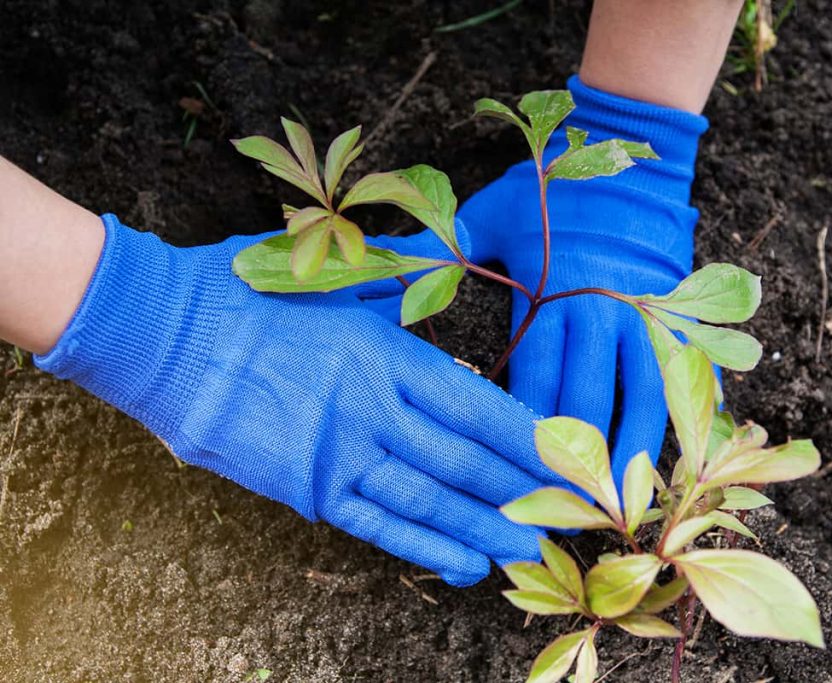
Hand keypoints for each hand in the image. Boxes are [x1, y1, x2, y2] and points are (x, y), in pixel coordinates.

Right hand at [36, 215, 556, 585]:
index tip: (568, 459)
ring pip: (431, 500)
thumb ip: (391, 275)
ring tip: (532, 550)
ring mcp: (339, 452)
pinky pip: (377, 524)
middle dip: (523, 490)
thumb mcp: (327, 275)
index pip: (477, 404)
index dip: (528, 437)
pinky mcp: (304, 487)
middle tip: (570, 515)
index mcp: (385, 351)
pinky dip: (424, 546)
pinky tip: (464, 563)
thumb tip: (434, 256)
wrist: (158, 332)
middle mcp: (374, 407)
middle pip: (467, 460)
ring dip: (487, 528)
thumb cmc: (242, 294)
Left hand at [458, 76, 708, 482]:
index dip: (521, 429)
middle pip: (581, 401)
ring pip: (636, 399)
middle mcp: (597, 313)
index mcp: (547, 295)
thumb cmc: (549, 192)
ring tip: (611, 504)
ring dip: (624, 455)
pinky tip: (661, 459)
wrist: (626, 160)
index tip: (507, 475)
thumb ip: (438, 248)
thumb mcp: (488, 213)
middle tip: (554, 515)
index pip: (533, 376)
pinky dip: (673, 420)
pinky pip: (679, 379)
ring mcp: (642, 319)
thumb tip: (373, 261)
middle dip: (567, 461)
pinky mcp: (673, 320)